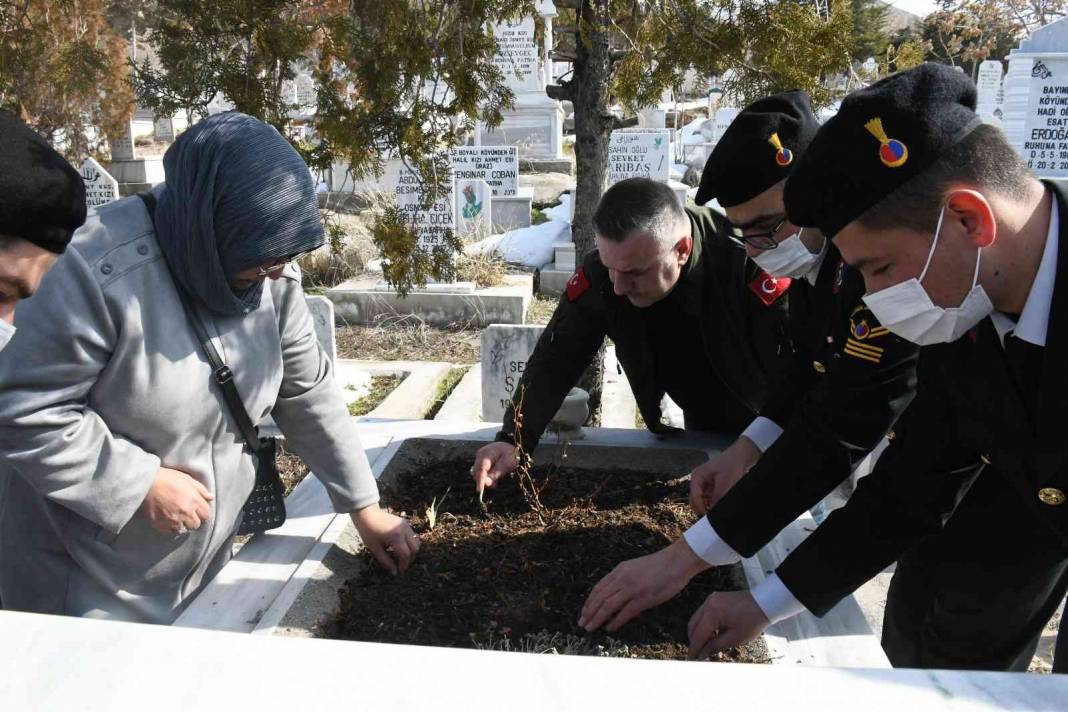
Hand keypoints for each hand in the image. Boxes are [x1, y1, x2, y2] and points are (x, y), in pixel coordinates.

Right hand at [140, 466, 214, 536]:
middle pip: (196, 525)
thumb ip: (201, 490)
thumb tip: (211, 498)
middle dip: (193, 520)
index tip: (198, 510)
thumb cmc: (166, 478)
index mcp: (194, 500)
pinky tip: (168, 520)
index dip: (203, 513)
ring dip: (182, 525)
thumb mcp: (187, 479)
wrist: (145, 483)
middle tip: (187, 514)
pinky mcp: (160, 525)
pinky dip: (171, 528)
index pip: (206, 515)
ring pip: (184, 530)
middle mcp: (185, 512)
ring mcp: (173, 520)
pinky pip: (170, 533)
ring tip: (177, 517)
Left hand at [351, 503, 420, 574]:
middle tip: (401, 565)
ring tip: (403, 557)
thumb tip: (394, 572)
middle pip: (415, 549)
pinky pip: (413, 536)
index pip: (406, 555)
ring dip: (412, 551)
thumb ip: (386, 561)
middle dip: (410, 559)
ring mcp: (406, 525)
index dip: (404, 565)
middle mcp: (404, 531)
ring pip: (417, 542)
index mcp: (396, 537)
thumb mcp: (375, 549)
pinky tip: (402, 547)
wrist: (367, 514)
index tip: (399, 571)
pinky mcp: (405, 523)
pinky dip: (410, 543)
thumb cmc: (368, 531)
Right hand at [471, 441, 518, 493]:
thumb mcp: (508, 464)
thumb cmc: (512, 454)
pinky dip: (486, 476)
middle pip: (476, 472)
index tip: (479, 490)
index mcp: (486, 454)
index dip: (480, 480)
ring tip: (497, 481)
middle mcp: (480, 455)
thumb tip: (486, 482)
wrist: (513, 445)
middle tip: (496, 484)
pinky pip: (481, 471)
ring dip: (485, 479)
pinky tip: (495, 477)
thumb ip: (497, 473)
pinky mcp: (482, 462)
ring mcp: (480, 458)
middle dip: (484, 481)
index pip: (480, 469)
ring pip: (477, 473)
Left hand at [578, 538, 708, 631]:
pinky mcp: (643, 598)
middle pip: (600, 598)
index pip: (599, 588)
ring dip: (597, 618)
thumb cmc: (659, 566)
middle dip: (589, 612)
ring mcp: (632, 589)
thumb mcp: (635, 568)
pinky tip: (610, 629)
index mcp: (620, 570)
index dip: (589, 601)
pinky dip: (615, 622)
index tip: (584, 612)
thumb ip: (624, 579)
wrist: (676, 562)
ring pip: (608, 606)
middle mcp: (623, 579)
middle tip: (582, 624)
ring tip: (590, 627)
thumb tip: (615, 596)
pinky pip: (625, 613)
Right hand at [687, 590, 768, 659]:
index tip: (691, 659)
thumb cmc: (753, 620)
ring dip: (698, 632)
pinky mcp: (714, 598)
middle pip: (693, 625)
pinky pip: (703, 613)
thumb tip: (702, 654)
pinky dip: (704, 624)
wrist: (764, 602)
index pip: (698, 634)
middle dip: (694, 640)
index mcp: (712, 613)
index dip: (694, 648)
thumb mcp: (735, 638)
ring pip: (696, 619)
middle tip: (697, 654)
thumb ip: (715, 646)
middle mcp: (708, 604)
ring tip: (705, 645)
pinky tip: (711, 634)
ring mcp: (710, 599)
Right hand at [689, 436, 761, 514]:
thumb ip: (718, 499)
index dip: (701, 508)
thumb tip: (714, 515)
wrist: (745, 453)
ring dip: (711, 507)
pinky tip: (724, 505)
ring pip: (704, 501)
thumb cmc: (733, 464)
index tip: (710, 518)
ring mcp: (707, 484)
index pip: (695, 497)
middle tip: (714, 518)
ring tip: (721, 511)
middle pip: (697, 500)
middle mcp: (699, 481)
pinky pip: (712, 499)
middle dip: (704, 509)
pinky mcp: (715, 487)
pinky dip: (716, 503)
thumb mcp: (725, 484)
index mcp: (697, 476)